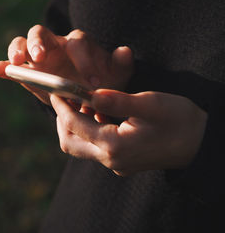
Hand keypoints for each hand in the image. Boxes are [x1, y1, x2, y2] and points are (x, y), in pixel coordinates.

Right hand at [0, 25, 133, 104]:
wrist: (83, 95)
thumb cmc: (100, 82)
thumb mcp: (115, 76)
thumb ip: (121, 64)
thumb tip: (124, 50)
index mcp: (77, 45)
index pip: (76, 42)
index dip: (83, 59)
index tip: (90, 81)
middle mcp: (54, 45)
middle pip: (41, 33)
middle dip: (39, 43)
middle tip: (40, 58)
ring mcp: (37, 57)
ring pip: (22, 43)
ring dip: (18, 50)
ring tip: (16, 62)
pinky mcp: (27, 71)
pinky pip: (11, 66)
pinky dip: (3, 67)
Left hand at [50, 89, 207, 175]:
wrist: (200, 143)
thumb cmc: (179, 120)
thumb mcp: (150, 104)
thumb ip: (117, 100)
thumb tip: (90, 93)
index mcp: (115, 145)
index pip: (74, 125)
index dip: (61, 106)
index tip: (55, 91)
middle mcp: (111, 160)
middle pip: (70, 142)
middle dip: (61, 119)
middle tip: (63, 97)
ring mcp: (115, 164)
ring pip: (80, 147)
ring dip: (74, 125)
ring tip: (78, 103)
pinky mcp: (120, 163)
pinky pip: (93, 149)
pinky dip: (87, 131)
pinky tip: (95, 114)